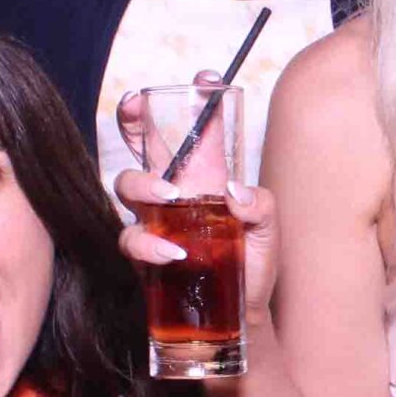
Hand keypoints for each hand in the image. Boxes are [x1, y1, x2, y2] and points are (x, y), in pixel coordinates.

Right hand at [113, 83, 279, 321]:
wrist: (241, 318)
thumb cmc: (252, 266)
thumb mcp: (269, 230)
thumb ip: (260, 205)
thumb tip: (233, 191)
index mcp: (202, 178)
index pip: (188, 133)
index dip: (189, 102)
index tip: (204, 78)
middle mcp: (172, 194)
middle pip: (142, 147)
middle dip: (134, 121)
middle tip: (138, 106)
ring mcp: (154, 222)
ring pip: (126, 186)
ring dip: (144, 184)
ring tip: (170, 197)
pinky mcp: (143, 257)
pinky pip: (131, 240)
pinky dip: (149, 244)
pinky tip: (175, 254)